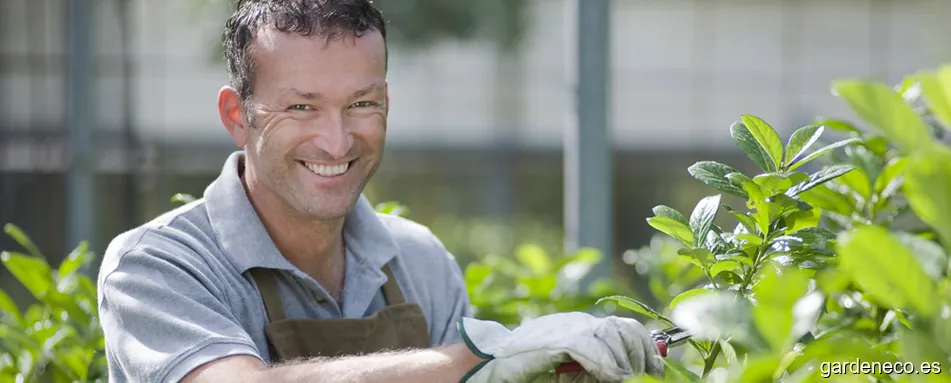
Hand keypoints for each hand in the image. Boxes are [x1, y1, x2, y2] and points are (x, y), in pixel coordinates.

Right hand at [457, 312, 664, 382]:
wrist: (489, 370)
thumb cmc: (530, 375)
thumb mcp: (575, 375)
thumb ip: (599, 370)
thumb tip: (629, 374)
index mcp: (583, 331)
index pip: (626, 327)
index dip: (647, 348)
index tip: (657, 370)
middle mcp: (576, 324)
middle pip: (623, 329)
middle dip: (641, 355)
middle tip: (646, 377)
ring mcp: (563, 329)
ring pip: (610, 336)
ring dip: (624, 362)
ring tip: (624, 378)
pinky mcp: (552, 341)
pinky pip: (586, 347)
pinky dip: (604, 364)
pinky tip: (611, 376)